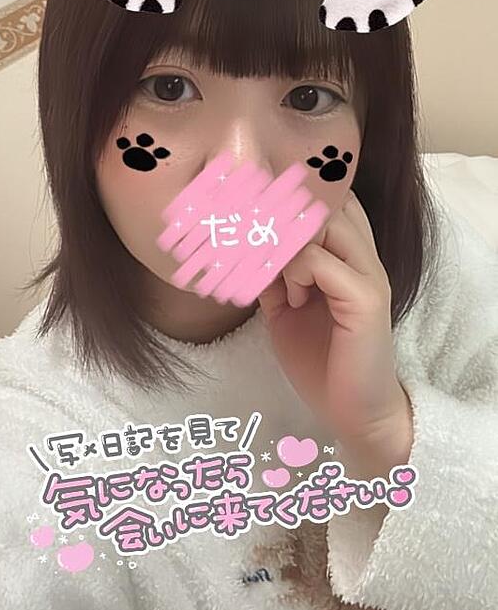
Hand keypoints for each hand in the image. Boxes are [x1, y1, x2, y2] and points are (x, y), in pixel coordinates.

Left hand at [258, 189, 413, 478]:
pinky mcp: (366, 298)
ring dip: (286, 242)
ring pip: (322, 220)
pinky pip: (319, 261)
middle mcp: (364, 255)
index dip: (289, 199)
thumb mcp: (284, 307)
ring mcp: (369, 273)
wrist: (355, 413)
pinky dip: (294, 271)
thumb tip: (240, 246)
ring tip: (276, 276)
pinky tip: (292, 300)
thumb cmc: (321, 360)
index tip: (252, 220)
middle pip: (323, 199)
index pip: (327, 197)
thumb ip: (270, 273)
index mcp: (349, 254)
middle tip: (255, 245)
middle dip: (281, 216)